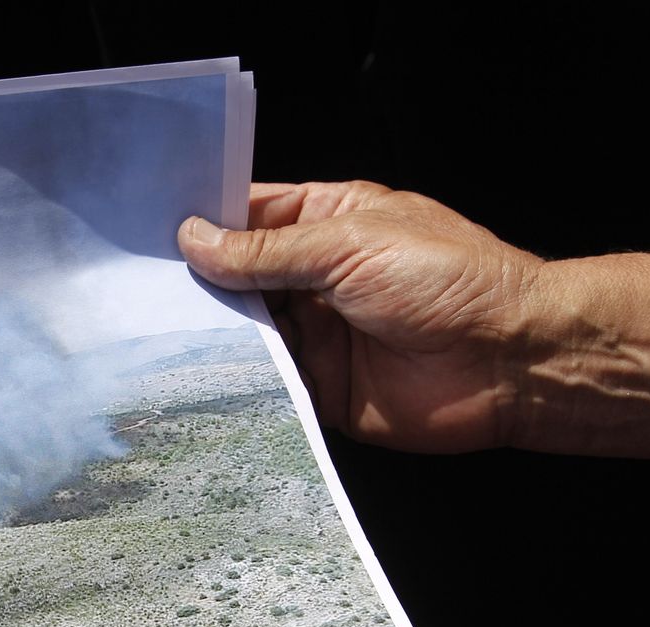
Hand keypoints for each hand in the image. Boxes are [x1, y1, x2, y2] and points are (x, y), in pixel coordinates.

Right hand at [178, 181, 544, 452]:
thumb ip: (266, 251)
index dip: (205, 220)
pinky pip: (265, 385)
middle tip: (138, 287)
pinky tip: (195, 376)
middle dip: (197, 283)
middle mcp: (320, 278)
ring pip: (245, 333)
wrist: (511, 362)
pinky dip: (235, 383)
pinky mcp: (320, 389)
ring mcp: (319, 334)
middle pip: (239, 277)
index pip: (252, 215)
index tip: (150, 229)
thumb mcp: (348, 246)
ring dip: (210, 333)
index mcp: (331, 223)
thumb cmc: (452, 281)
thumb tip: (194, 240)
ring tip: (154, 330)